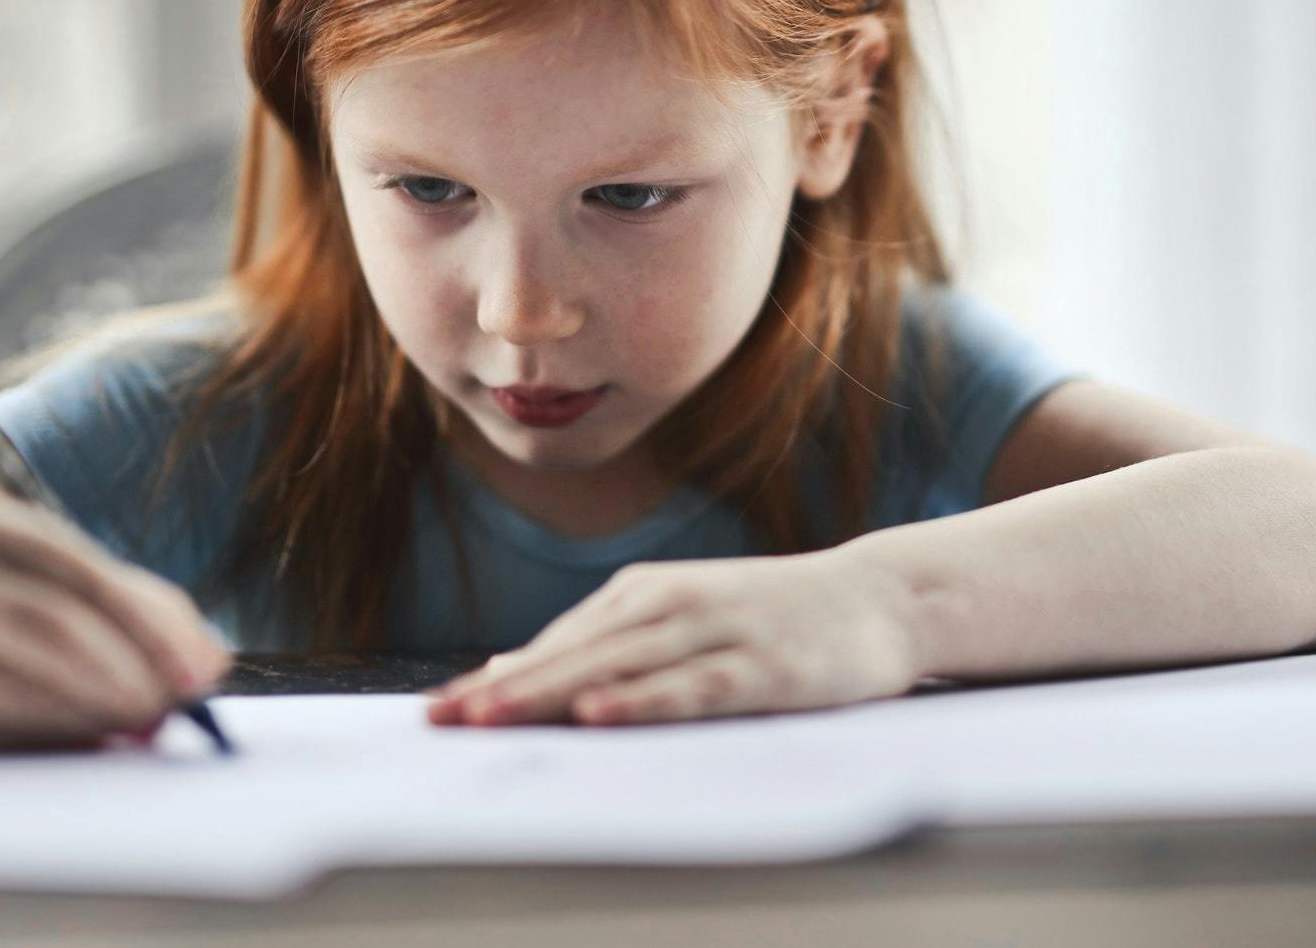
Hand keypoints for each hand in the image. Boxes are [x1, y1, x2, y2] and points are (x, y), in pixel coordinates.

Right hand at [0, 490, 231, 752]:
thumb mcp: (43, 574)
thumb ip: (134, 605)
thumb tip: (212, 665)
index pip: (83, 575)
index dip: (151, 627)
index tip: (202, 674)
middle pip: (56, 632)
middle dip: (130, 676)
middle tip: (177, 709)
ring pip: (26, 687)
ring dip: (98, 714)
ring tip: (144, 725)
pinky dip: (50, 742)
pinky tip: (88, 742)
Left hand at [423, 546, 924, 726]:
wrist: (878, 598)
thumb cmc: (769, 617)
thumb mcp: (679, 618)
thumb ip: (605, 646)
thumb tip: (512, 671)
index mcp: (642, 594)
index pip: (554, 644)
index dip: (494, 679)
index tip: (436, 711)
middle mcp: (668, 605)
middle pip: (572, 656)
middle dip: (503, 690)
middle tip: (440, 721)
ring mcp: (714, 632)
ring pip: (617, 669)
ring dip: (550, 694)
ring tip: (490, 718)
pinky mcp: (759, 667)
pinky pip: (688, 688)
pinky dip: (640, 701)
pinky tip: (599, 715)